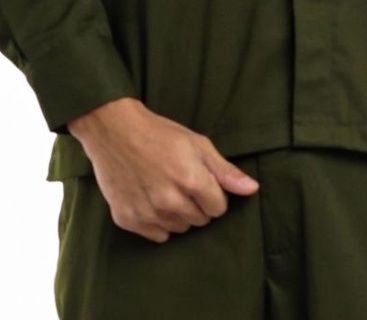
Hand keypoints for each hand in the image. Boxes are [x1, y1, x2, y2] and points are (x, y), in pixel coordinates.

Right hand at [67, 97, 259, 243]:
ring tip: (165, 188)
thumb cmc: (159, 133)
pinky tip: (150, 199)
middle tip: (182, 182)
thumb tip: (252, 189)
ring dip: (178, 214)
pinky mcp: (128, 220)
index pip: (219, 209)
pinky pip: (157, 235)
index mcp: (191, 180)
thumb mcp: (197, 144)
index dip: (214, 194)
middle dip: (197, 204)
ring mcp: (147, 213)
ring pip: (179, 229)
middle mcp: (169, 201)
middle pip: (200, 220)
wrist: (114, 130)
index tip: (201, 181)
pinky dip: (158, 222)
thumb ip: (225, 171)